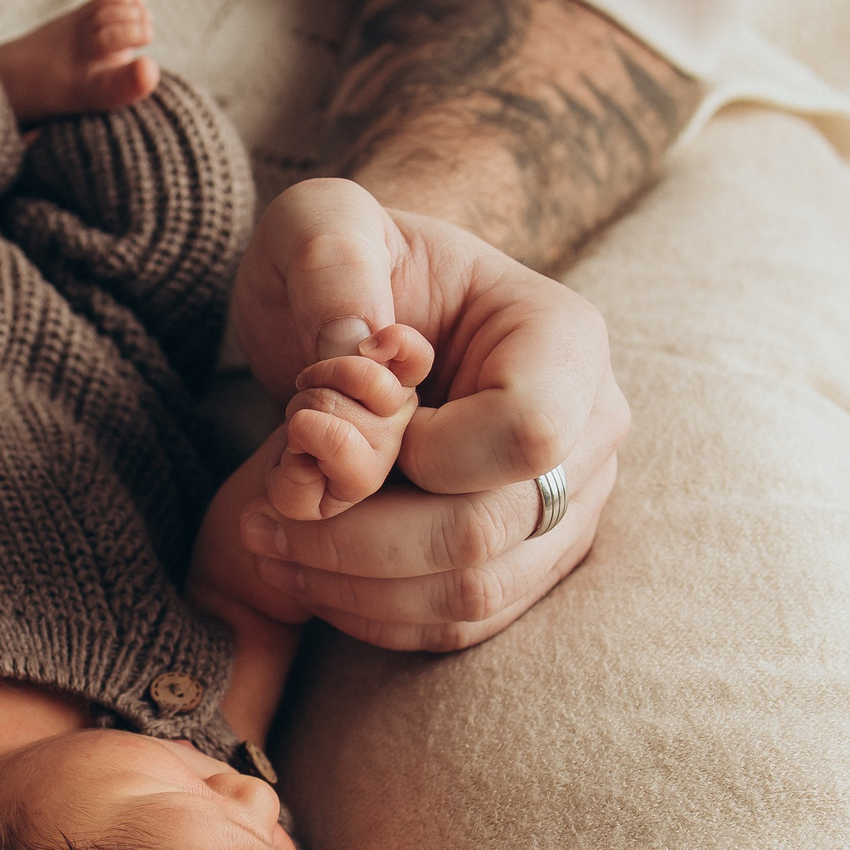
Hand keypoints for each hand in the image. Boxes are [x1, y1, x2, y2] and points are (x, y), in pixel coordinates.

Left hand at [230, 177, 627, 650]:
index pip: (528, 435)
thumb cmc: (347, 262)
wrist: (365, 314)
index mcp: (564, 338)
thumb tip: (353, 356)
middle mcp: (591, 430)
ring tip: (267, 544)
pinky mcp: (525, 562)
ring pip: (474, 595)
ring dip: (353, 588)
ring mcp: (567, 506)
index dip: (425, 453)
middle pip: (493, 532)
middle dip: (358, 540)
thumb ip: (333, 262)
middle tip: (257, 518)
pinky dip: (371, 616)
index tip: (340, 424)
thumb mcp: (321, 224)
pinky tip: (304, 576)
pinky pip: (459, 624)